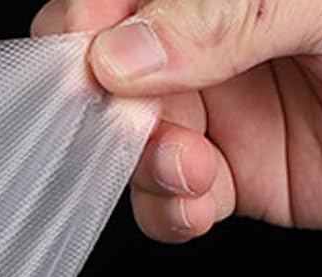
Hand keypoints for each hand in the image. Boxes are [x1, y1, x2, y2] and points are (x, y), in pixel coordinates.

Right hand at [31, 0, 321, 240]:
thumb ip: (220, 16)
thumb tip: (116, 52)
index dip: (85, 29)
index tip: (84, 64)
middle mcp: (210, 40)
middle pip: (109, 80)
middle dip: (112, 114)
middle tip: (144, 131)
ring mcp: (220, 108)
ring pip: (131, 146)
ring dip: (144, 169)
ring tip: (192, 172)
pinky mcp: (237, 175)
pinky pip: (169, 201)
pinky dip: (169, 211)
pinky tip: (201, 201)